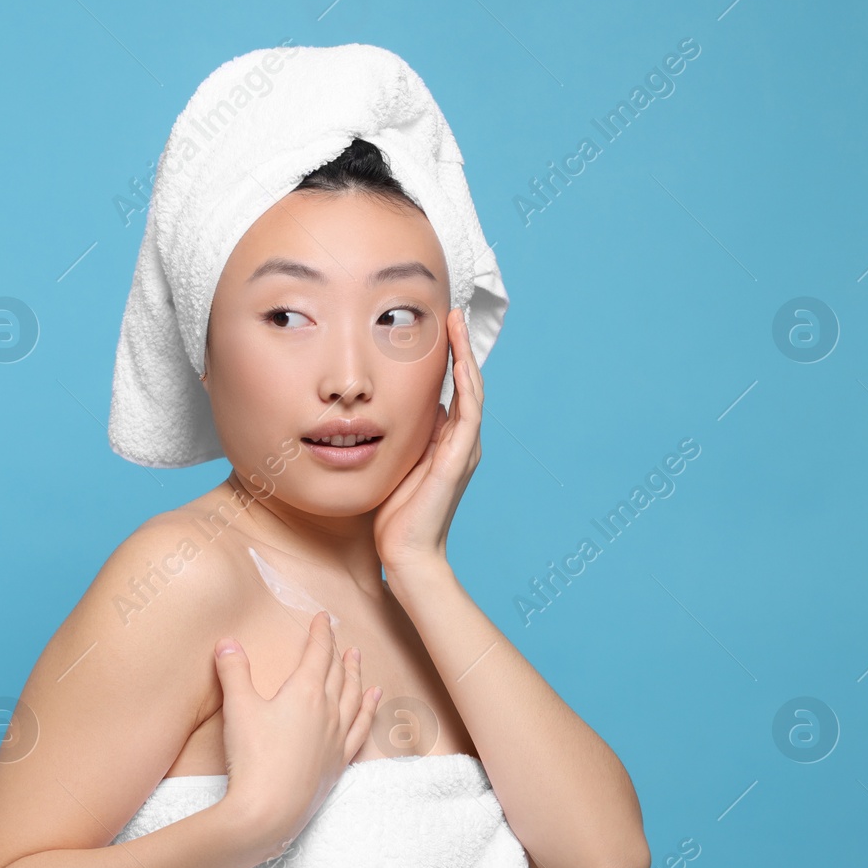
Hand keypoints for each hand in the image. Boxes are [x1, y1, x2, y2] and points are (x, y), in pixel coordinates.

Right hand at [211, 611, 381, 855]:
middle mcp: (328, 711)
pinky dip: (369, 710)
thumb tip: (228, 642)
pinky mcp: (338, 762)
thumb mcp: (238, 708)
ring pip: (353, 698)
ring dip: (356, 676)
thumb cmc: (253, 758)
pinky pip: (361, 728)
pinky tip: (373, 701)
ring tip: (358, 661)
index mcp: (305, 693)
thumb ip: (234, 671)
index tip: (323, 618)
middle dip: (337, 652)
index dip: (321, 633)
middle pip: (337, 673)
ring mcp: (337, 738)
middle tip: (339, 637)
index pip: (318, 654)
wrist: (270, 811)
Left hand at [372, 306, 485, 573]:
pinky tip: (459, 362)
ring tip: (456, 323)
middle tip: (451, 313)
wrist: (405, 554)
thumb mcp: (397, 463)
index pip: (452, 389)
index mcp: (448, 442)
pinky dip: (466, 385)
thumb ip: (405, 438)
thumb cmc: (395, 516)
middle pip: (467, 383)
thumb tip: (398, 409)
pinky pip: (468, 414)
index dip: (448, 358)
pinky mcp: (458, 460)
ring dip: (465, 356)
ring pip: (472, 391)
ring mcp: (464, 450)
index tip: (437, 327)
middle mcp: (462, 442)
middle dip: (459, 347)